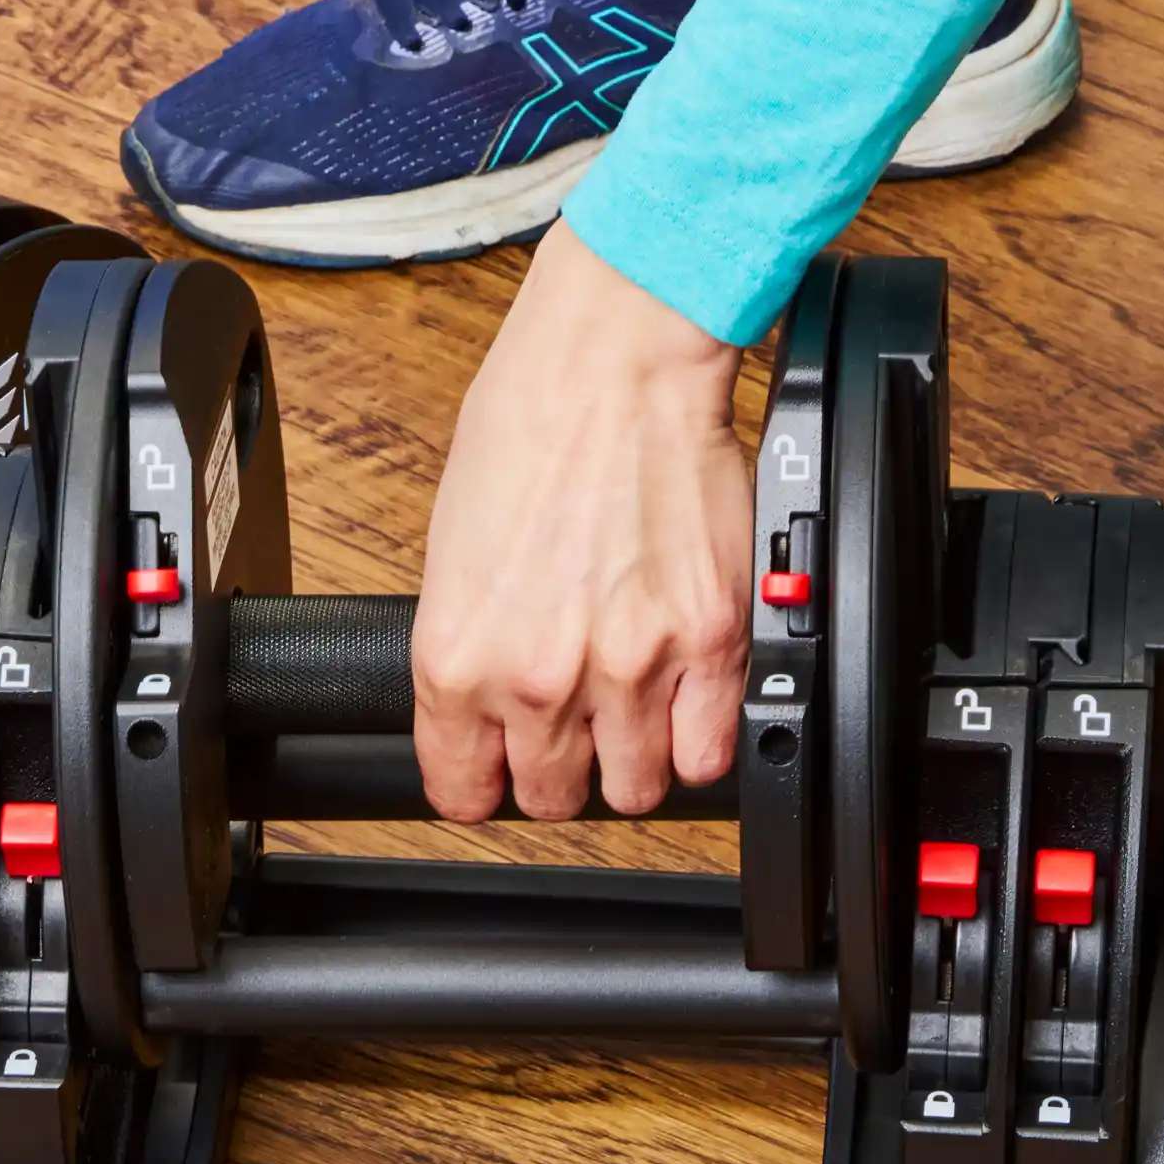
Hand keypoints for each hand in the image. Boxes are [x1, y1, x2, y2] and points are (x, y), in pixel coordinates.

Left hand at [412, 230, 750, 820]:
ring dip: (635, 760)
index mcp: (457, 658)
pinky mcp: (710, 641)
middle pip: (553, 798)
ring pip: (636, 789)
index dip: (484, 785)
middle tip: (575, 729)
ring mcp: (629, 667)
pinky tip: (686, 705)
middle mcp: (537, 677)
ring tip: (634, 712)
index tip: (498, 776)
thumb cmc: (529, 426)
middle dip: (562, 771)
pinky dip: (700, 741)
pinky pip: (708, 754)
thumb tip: (486, 701)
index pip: (463, 789)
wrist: (612, 366)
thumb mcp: (453, 551)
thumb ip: (472, 644)